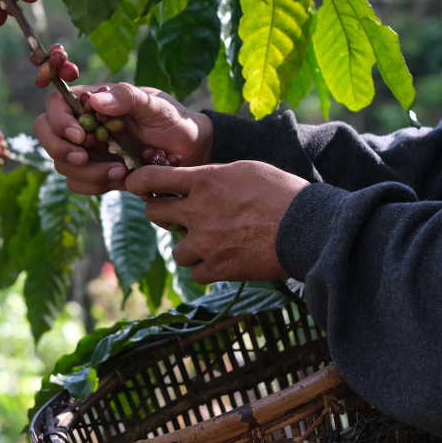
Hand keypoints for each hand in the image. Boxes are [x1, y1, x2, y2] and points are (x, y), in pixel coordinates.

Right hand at [34, 82, 212, 194]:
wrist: (191, 151)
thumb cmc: (174, 120)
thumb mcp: (155, 104)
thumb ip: (127, 98)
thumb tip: (96, 102)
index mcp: (92, 102)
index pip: (55, 105)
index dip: (59, 122)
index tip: (81, 137)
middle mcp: (84, 125)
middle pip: (46, 135)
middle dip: (62, 151)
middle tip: (85, 159)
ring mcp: (88, 151)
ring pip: (63, 165)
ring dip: (87, 174)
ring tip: (120, 172)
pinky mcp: (97, 173)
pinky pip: (78, 184)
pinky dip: (95, 186)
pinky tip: (121, 180)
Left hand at [124, 161, 309, 283]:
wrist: (306, 228)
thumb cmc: (282, 192)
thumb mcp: (245, 169)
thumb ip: (214, 175)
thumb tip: (196, 178)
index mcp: (203, 181)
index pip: (151, 179)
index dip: (137, 181)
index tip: (135, 185)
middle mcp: (197, 212)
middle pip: (154, 214)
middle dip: (162, 214)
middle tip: (177, 216)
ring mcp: (205, 243)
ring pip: (175, 251)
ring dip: (188, 247)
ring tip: (211, 243)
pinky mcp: (218, 269)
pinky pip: (195, 273)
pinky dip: (204, 269)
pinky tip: (222, 260)